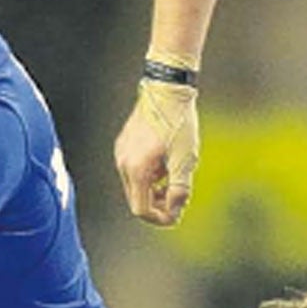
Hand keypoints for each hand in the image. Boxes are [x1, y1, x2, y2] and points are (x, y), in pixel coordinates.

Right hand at [115, 79, 199, 224]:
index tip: (177, 216)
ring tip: (174, 176)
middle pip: (137, 199)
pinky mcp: (123, 144)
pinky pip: (134, 170)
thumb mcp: (185, 159)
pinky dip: (149, 175)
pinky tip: (165, 162)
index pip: (141, 209)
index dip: (160, 218)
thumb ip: (180, 189)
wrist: (167, 89)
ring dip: (155, 190)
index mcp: (136, 170)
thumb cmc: (178, 123)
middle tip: (180, 199)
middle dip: (158, 205)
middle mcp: (123, 164)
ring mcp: (121, 153)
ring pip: (136, 185)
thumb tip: (175, 210)